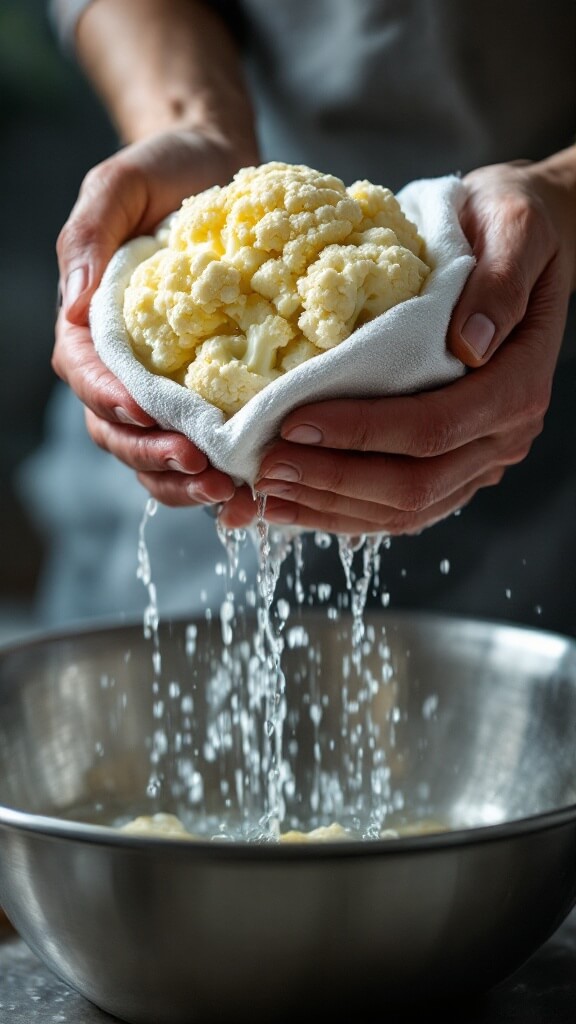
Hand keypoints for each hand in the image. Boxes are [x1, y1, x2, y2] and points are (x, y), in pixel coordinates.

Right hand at [53, 129, 251, 507]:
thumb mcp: (119, 184)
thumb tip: (73, 303)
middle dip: (152, 454)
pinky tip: (241, 483)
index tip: (145, 410)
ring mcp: (159, 384)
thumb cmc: (165, 174)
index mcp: (91, 324)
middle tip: (199, 466)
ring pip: (152, 450)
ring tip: (223, 488)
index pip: (86, 374)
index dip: (110, 399)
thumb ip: (89, 234)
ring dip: (180, 478)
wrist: (221, 172)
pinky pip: (194, 443)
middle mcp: (120, 363)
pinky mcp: (200, 393)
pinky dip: (210, 471)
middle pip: (117, 429)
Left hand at [220, 151, 575, 533]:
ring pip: (406, 510)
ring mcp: (480, 457)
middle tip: (267, 466)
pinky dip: (346, 509)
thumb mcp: (515, 228)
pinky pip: (402, 507)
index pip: (435, 427)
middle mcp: (504, 435)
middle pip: (416, 485)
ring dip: (332, 507)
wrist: (520, 242)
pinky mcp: (455, 465)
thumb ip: (499, 283)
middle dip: (335, 480)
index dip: (362, 432)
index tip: (295, 422)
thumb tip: (470, 343)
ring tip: (268, 494)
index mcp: (518, 385)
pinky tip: (297, 501)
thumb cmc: (508, 227)